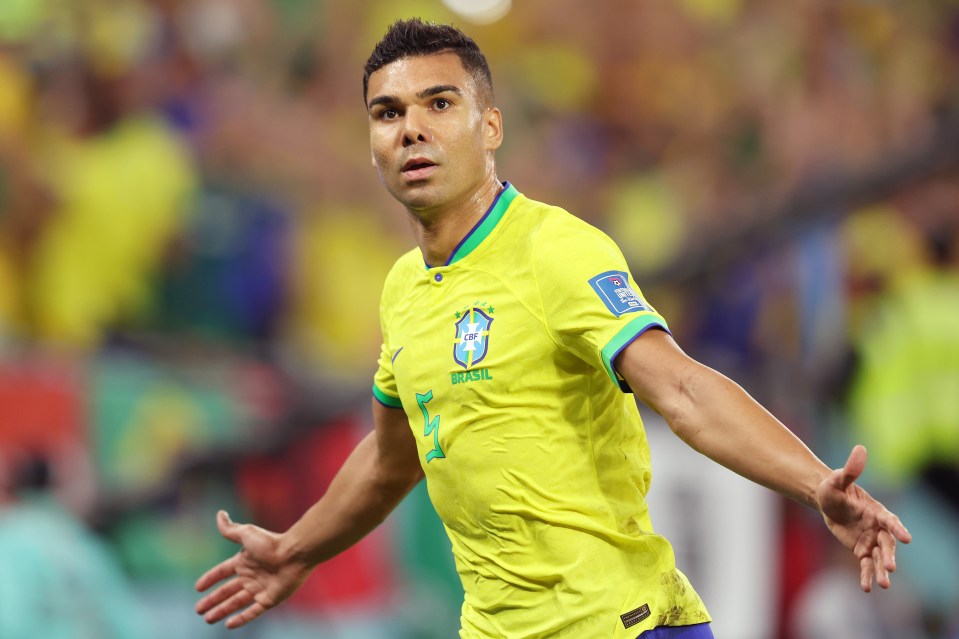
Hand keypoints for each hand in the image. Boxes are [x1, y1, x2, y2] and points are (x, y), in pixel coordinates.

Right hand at [195, 510, 311, 628]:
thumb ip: (231, 529)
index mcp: (244, 561)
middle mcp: (251, 576)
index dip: (210, 579)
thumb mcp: (247, 534)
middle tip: (198, 610)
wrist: (294, 554)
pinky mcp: (269, 600)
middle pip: (227, 591)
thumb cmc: (271, 543)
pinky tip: (229, 625)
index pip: (222, 572)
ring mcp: (260, 588)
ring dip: (222, 611)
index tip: (197, 588)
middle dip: (212, 600)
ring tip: (208, 619)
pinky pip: (252, 612)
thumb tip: (219, 514)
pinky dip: (241, 619)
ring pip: (236, 603)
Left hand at [816, 445, 911, 591]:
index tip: (906, 538)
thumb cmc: (833, 488)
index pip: (890, 520)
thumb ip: (850, 468)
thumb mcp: (838, 479)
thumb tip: (860, 448)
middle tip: (890, 568)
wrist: (827, 500)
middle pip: (887, 544)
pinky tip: (866, 588)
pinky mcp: (861, 549)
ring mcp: (871, 539)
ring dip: (881, 570)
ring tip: (884, 585)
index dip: (898, 528)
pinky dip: (866, 575)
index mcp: (876, 511)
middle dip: (890, 556)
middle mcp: (877, 527)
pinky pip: (865, 564)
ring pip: (879, 557)